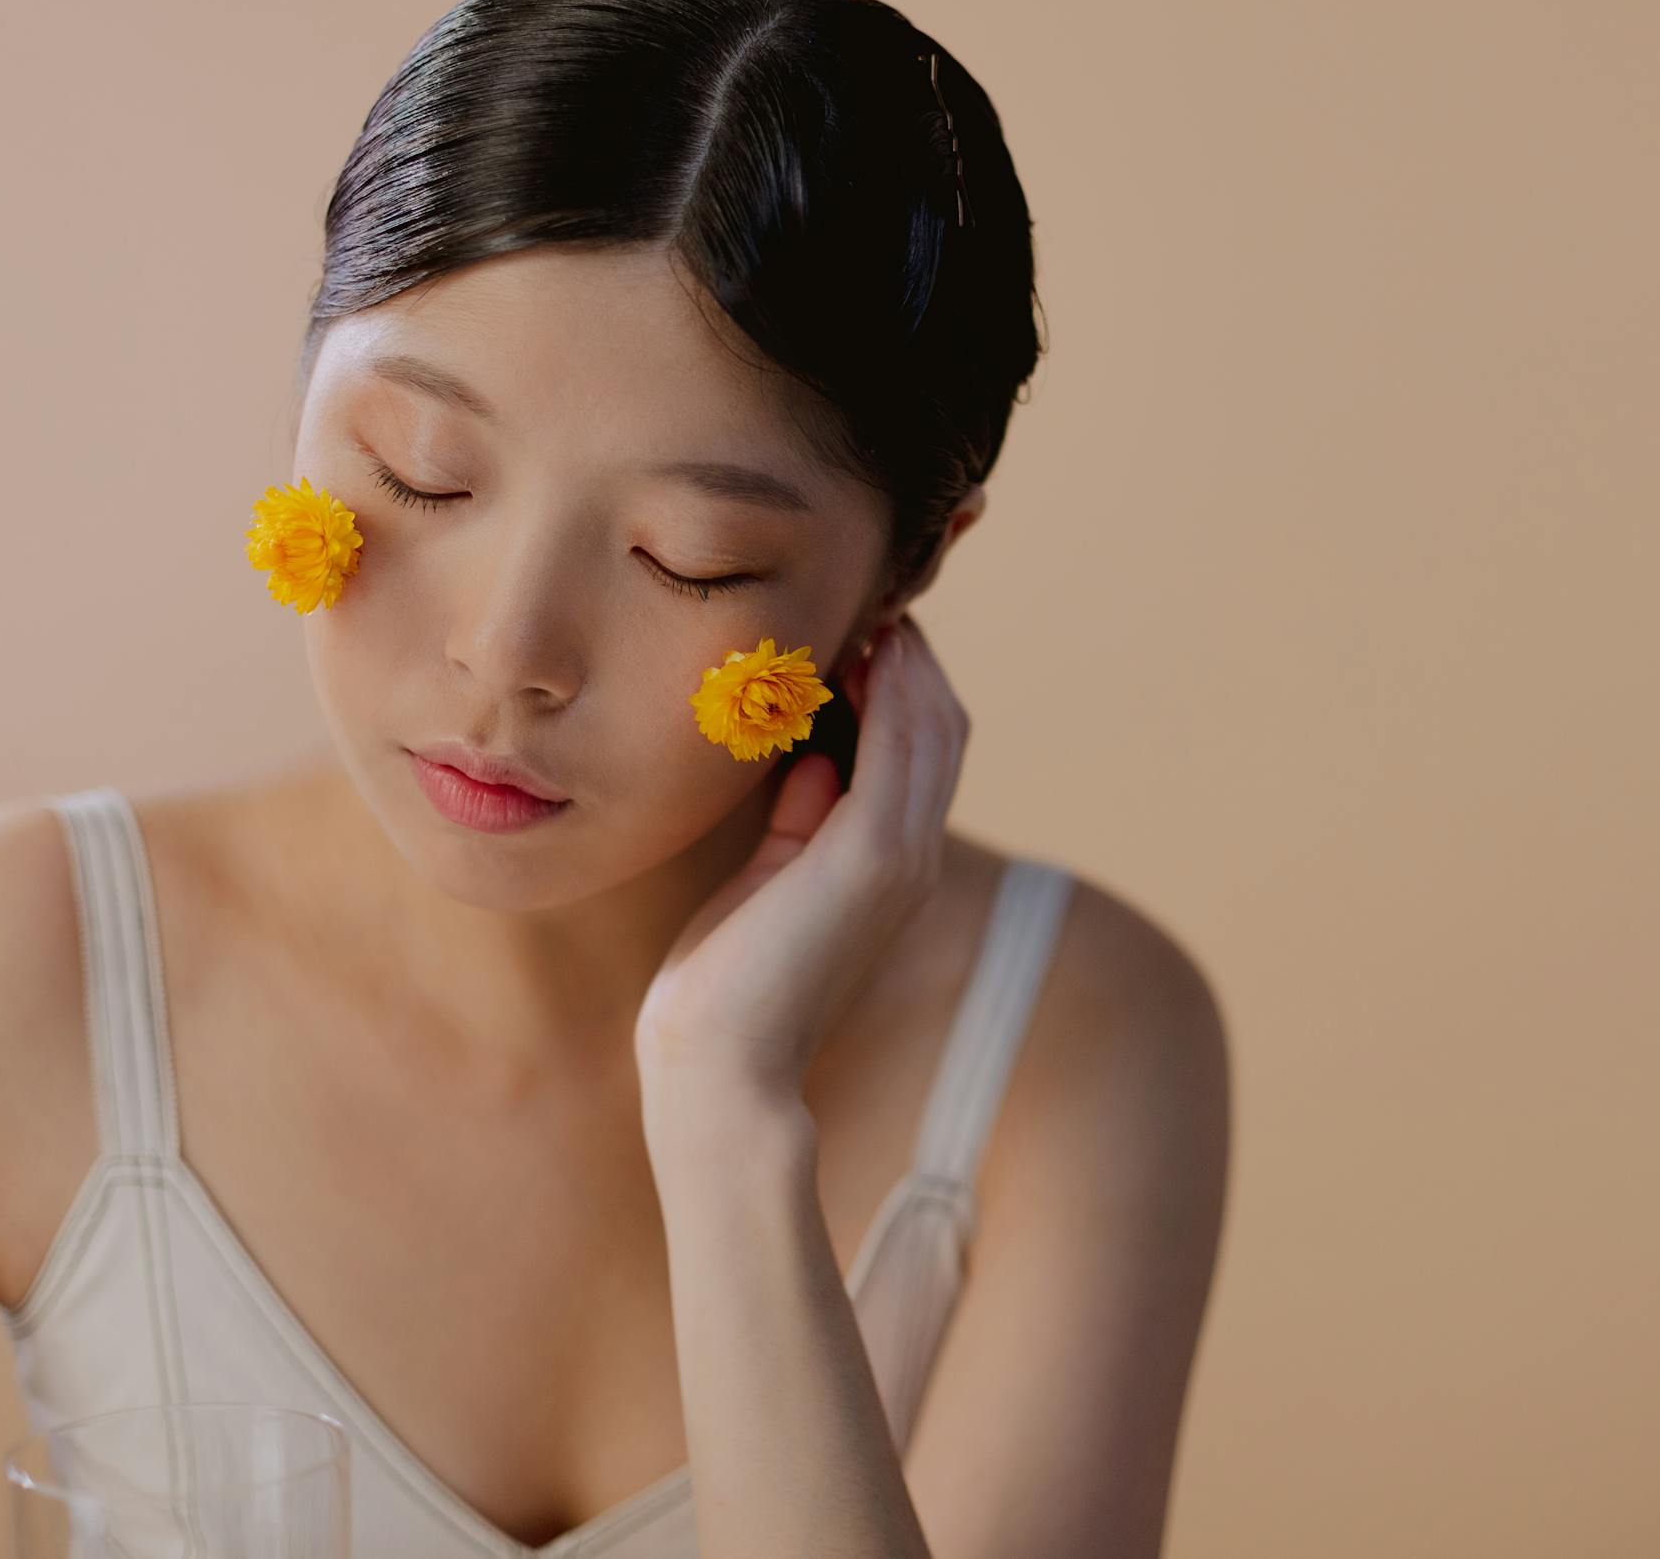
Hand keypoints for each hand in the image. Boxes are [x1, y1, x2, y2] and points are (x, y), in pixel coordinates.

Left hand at [634, 613, 971, 1102]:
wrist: (718, 1067)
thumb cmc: (725, 985)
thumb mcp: (765, 878)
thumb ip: (797, 818)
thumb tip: (808, 754)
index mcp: (888, 865)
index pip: (920, 751)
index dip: (902, 683)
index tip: (860, 623)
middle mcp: (911, 856)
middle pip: (941, 727)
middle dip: (913, 657)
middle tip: (874, 591)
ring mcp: (901, 855)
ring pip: (933, 726)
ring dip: (908, 659)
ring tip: (874, 602)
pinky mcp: (875, 855)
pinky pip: (904, 746)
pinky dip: (895, 690)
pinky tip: (867, 647)